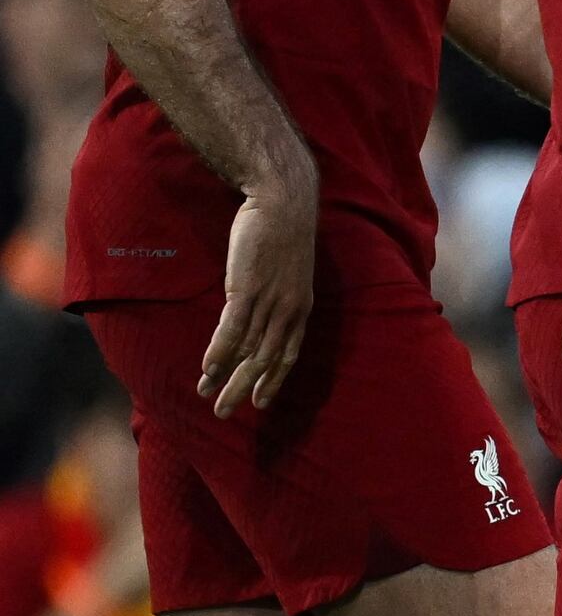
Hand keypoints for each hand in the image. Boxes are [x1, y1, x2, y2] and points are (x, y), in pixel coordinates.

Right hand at [198, 145, 321, 417]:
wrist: (283, 202)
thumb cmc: (282, 232)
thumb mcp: (286, 270)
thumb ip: (275, 294)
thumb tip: (256, 309)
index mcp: (301, 307)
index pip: (289, 354)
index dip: (274, 379)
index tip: (262, 401)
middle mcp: (289, 310)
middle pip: (267, 361)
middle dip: (245, 389)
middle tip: (226, 414)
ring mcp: (270, 301)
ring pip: (248, 351)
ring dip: (226, 377)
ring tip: (208, 398)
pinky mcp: (248, 289)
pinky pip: (232, 329)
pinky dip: (219, 353)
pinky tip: (207, 370)